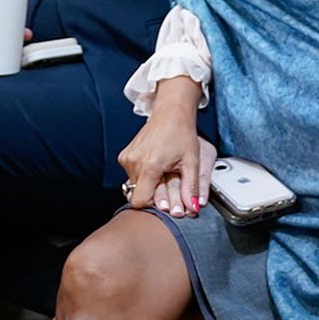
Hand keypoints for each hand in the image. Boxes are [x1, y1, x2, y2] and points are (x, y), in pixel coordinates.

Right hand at [117, 83, 212, 215]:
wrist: (171, 112)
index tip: (167, 199)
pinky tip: (156, 165)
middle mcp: (134, 162)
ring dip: (150, 183)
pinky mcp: (124, 156)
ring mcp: (127, 158)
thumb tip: (193, 208)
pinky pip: (132, 175)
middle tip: (170, 181)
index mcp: (149, 165)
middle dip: (155, 193)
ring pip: (135, 185)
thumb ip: (191, 188)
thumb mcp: (192, 162)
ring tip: (164, 171)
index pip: (140, 201)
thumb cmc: (182, 132)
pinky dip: (144, 175)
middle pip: (139, 193)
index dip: (154, 203)